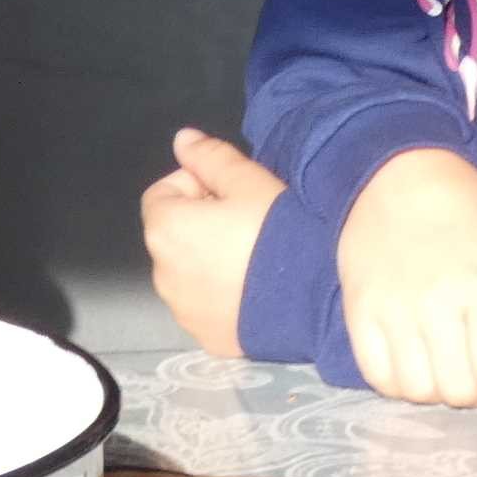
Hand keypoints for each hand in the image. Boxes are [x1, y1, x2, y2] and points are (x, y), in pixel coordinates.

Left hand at [141, 127, 283, 356]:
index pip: (162, 193)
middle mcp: (162, 274)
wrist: (314, 301)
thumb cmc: (278, 232)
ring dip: (209, 259)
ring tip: (254, 256)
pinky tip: (256, 288)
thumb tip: (182, 139)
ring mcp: (183, 311)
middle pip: (174, 233)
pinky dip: (220, 293)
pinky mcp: (206, 337)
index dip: (195, 184)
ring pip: (188, 271)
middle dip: (201, 221)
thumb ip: (210, 157)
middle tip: (248, 220)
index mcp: (165, 229)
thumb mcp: (249, 181)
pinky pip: (205, 305)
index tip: (230, 192)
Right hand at [338, 147, 476, 408]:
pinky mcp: (357, 313)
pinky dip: (401, 385)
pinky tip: (416, 363)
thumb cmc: (470, 209)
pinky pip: (377, 378)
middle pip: (460, 392)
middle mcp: (435, 305)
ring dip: (441, 390)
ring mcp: (390, 311)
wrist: (397, 171)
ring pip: (418, 392)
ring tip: (450, 364)